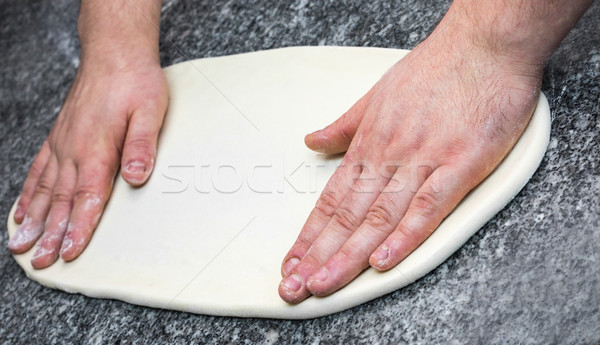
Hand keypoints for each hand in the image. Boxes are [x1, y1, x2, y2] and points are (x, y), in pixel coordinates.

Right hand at [8, 54, 167, 268]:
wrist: (114, 54)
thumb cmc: (136, 82)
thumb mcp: (150, 111)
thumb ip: (141, 146)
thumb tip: (135, 178)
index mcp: (97, 148)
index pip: (87, 197)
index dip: (78, 228)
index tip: (68, 253)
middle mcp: (74, 149)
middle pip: (61, 201)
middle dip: (50, 234)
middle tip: (41, 262)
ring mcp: (63, 143)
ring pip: (45, 189)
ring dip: (34, 220)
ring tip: (20, 245)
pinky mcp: (59, 137)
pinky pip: (38, 170)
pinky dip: (28, 193)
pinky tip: (22, 210)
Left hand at [278, 30, 542, 302]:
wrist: (484, 45)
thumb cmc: (434, 69)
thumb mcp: (377, 94)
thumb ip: (344, 125)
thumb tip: (312, 141)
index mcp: (370, 143)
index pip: (331, 198)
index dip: (309, 234)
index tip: (291, 262)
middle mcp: (389, 156)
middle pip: (347, 216)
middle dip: (316, 255)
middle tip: (291, 288)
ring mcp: (423, 161)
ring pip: (378, 217)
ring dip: (347, 255)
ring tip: (322, 284)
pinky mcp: (461, 164)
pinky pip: (428, 207)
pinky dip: (405, 236)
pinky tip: (382, 262)